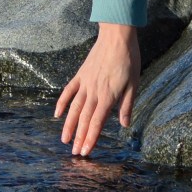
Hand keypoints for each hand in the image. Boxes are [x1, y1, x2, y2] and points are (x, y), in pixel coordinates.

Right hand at [54, 23, 141, 156]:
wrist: (116, 37)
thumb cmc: (128, 60)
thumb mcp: (134, 84)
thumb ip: (127, 105)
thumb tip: (124, 124)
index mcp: (108, 96)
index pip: (97, 122)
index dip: (91, 138)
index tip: (86, 152)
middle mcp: (94, 92)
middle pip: (84, 119)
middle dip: (79, 138)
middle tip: (75, 154)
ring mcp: (85, 83)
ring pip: (74, 108)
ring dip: (68, 125)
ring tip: (64, 140)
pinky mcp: (80, 75)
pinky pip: (69, 91)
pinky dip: (62, 103)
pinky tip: (57, 114)